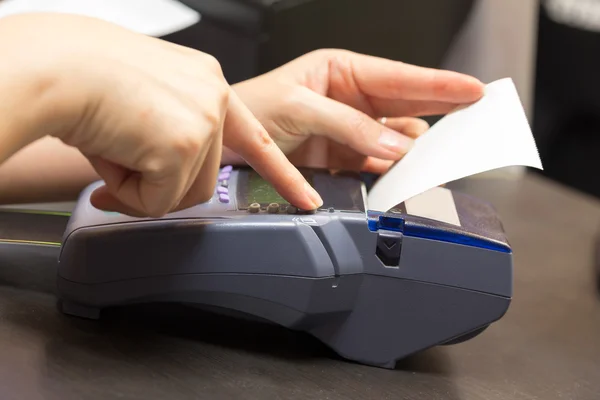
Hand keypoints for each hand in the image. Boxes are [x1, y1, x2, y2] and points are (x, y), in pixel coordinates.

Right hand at [0, 13, 321, 216]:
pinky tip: (110, 158)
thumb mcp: (145, 103)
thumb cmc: (83, 76)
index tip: (305, 197)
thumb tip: (154, 185)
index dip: (281, 172)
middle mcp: (213, 95)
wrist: (54, 66)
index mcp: (205, 82)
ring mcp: (204, 119)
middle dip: (160, 183)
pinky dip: (129, 193)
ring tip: (112, 150)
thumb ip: (168, 139)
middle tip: (120, 161)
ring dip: (141, 185)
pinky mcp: (185, 142)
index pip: (256, 135)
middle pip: (206, 176)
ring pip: (184, 192)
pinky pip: (159, 199)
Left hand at [230, 49, 484, 173]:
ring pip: (396, 139)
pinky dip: (393, 171)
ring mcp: (350, 131)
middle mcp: (351, 99)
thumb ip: (348, 125)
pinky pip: (378, 164)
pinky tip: (405, 173)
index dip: (437, 83)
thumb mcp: (300, 108)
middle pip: (407, 105)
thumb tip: (393, 142)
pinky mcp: (344, 159)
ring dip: (415, 148)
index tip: (471, 88)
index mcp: (342, 71)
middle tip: (475, 116)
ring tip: (440, 153)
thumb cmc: (252, 108)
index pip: (399, 76)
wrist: (226, 142)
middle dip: (441, 109)